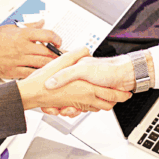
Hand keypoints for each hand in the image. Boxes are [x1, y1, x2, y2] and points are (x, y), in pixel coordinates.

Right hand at [0, 20, 61, 78]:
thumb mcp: (11, 28)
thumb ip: (29, 26)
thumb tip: (41, 22)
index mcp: (23, 35)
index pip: (47, 35)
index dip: (56, 39)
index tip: (58, 42)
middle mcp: (22, 47)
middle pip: (47, 52)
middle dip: (57, 55)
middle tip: (62, 57)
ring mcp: (18, 60)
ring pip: (41, 64)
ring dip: (51, 66)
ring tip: (56, 66)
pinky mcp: (13, 71)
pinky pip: (30, 74)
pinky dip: (38, 74)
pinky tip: (43, 74)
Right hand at [17, 48, 132, 113]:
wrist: (31, 93)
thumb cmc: (47, 81)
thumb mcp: (66, 63)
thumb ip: (77, 55)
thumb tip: (85, 49)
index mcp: (87, 87)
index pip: (111, 94)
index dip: (121, 95)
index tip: (127, 93)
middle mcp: (84, 96)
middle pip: (105, 104)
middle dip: (114, 101)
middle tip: (121, 97)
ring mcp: (77, 102)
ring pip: (95, 108)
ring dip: (100, 105)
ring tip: (107, 100)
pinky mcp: (70, 105)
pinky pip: (83, 109)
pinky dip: (87, 107)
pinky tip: (85, 102)